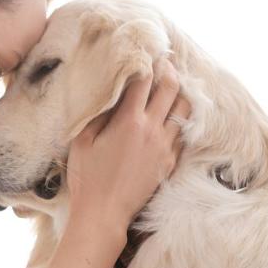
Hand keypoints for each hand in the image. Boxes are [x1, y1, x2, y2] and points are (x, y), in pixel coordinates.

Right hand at [66, 56, 190, 232]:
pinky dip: (180, 119)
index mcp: (129, 121)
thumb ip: (98, 114)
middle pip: (170, 89)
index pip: (143, 81)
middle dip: (168, 70)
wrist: (104, 214)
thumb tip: (109, 94)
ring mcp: (165, 147)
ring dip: (179, 93)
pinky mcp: (170, 163)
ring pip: (184, 110)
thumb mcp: (82, 140)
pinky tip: (173, 115)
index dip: (145, 63)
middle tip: (164, 61)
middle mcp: (152, 130)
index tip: (143, 53)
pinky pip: (183, 133)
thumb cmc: (87, 177)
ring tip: (172, 85)